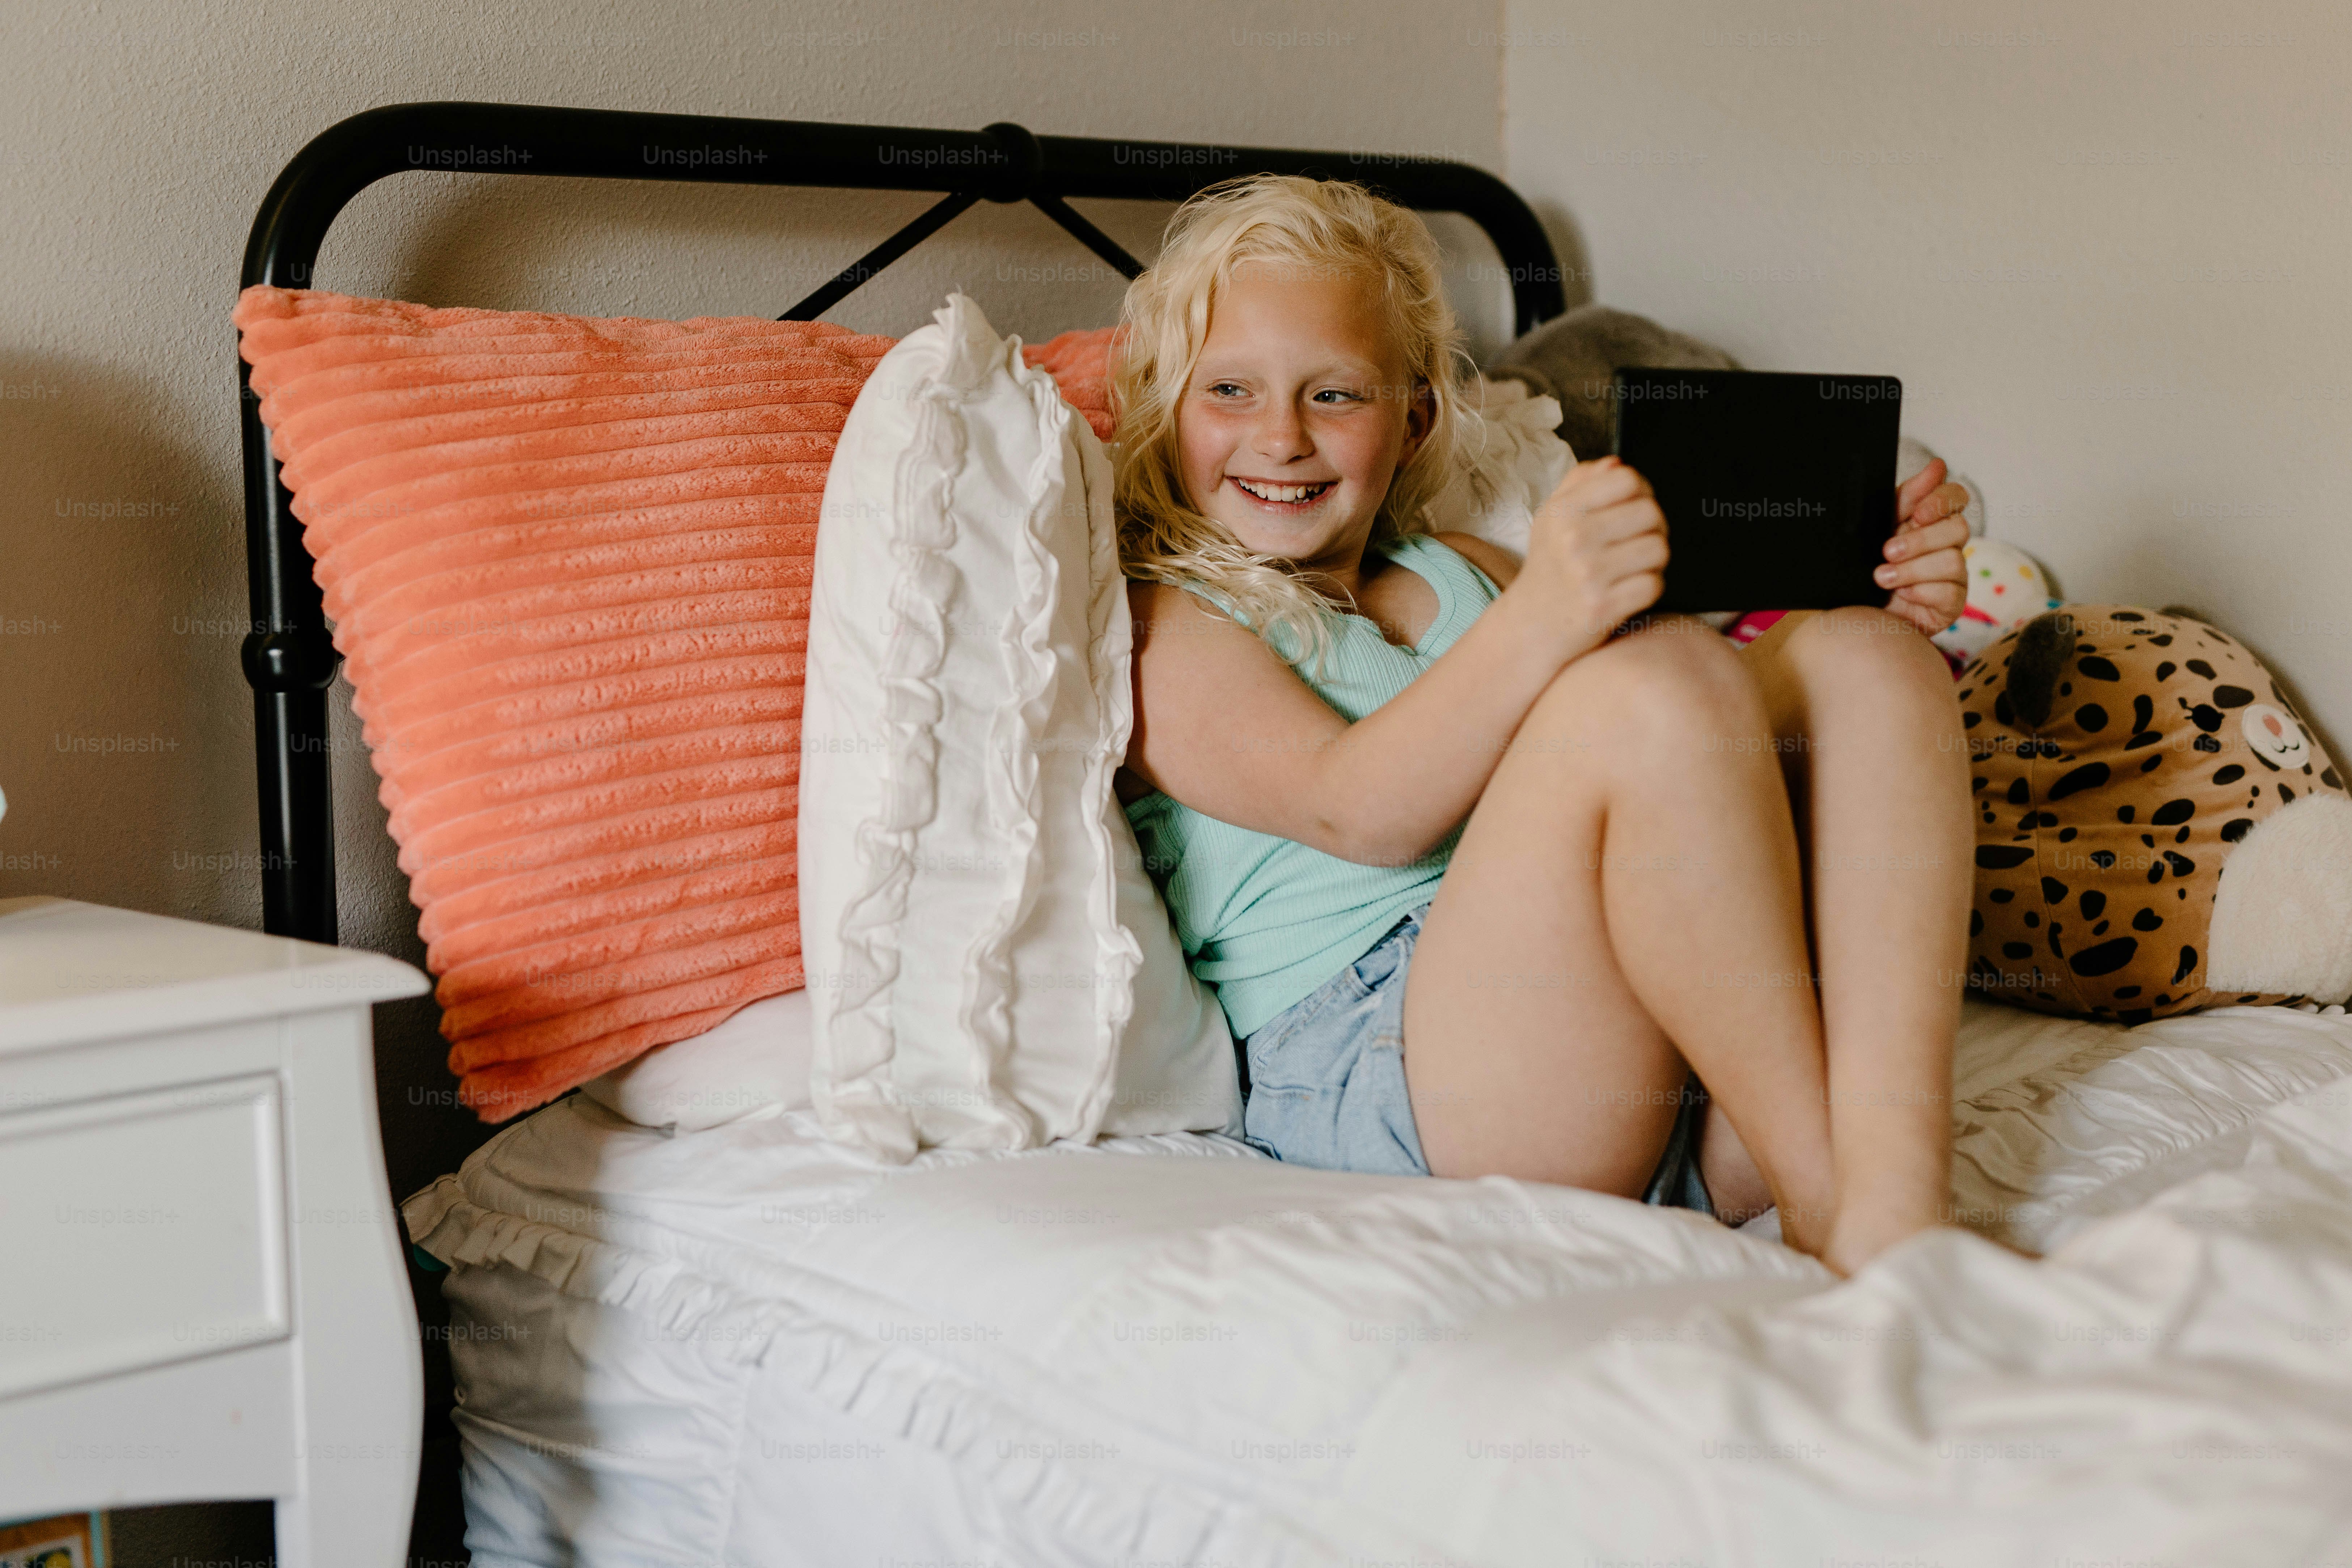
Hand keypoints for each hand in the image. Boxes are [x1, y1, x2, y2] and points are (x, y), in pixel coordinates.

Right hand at [1512, 457, 1669, 658]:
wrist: (1530, 625)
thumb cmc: (1549, 565)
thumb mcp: (1552, 516)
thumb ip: (1581, 481)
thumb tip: (1616, 463)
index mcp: (1563, 511)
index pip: (1627, 479)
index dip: (1641, 490)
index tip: (1634, 505)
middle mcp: (1574, 539)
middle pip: (1651, 512)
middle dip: (1654, 526)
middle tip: (1638, 539)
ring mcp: (1589, 575)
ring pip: (1658, 549)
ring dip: (1654, 559)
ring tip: (1634, 564)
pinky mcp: (1604, 607)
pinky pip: (1653, 584)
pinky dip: (1648, 587)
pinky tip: (1630, 588)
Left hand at [1878, 458, 1970, 634]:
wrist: (1854, 611)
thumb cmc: (1866, 566)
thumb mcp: (1877, 527)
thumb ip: (1907, 497)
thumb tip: (1937, 466)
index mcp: (1930, 521)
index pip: (1956, 496)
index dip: (1943, 500)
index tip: (1918, 513)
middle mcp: (1947, 545)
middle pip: (1959, 528)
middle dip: (1920, 540)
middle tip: (1887, 551)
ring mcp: (1953, 575)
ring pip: (1953, 561)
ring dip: (1912, 570)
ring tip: (1882, 577)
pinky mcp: (1951, 603)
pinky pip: (1949, 592)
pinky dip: (1920, 592)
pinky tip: (1902, 595)